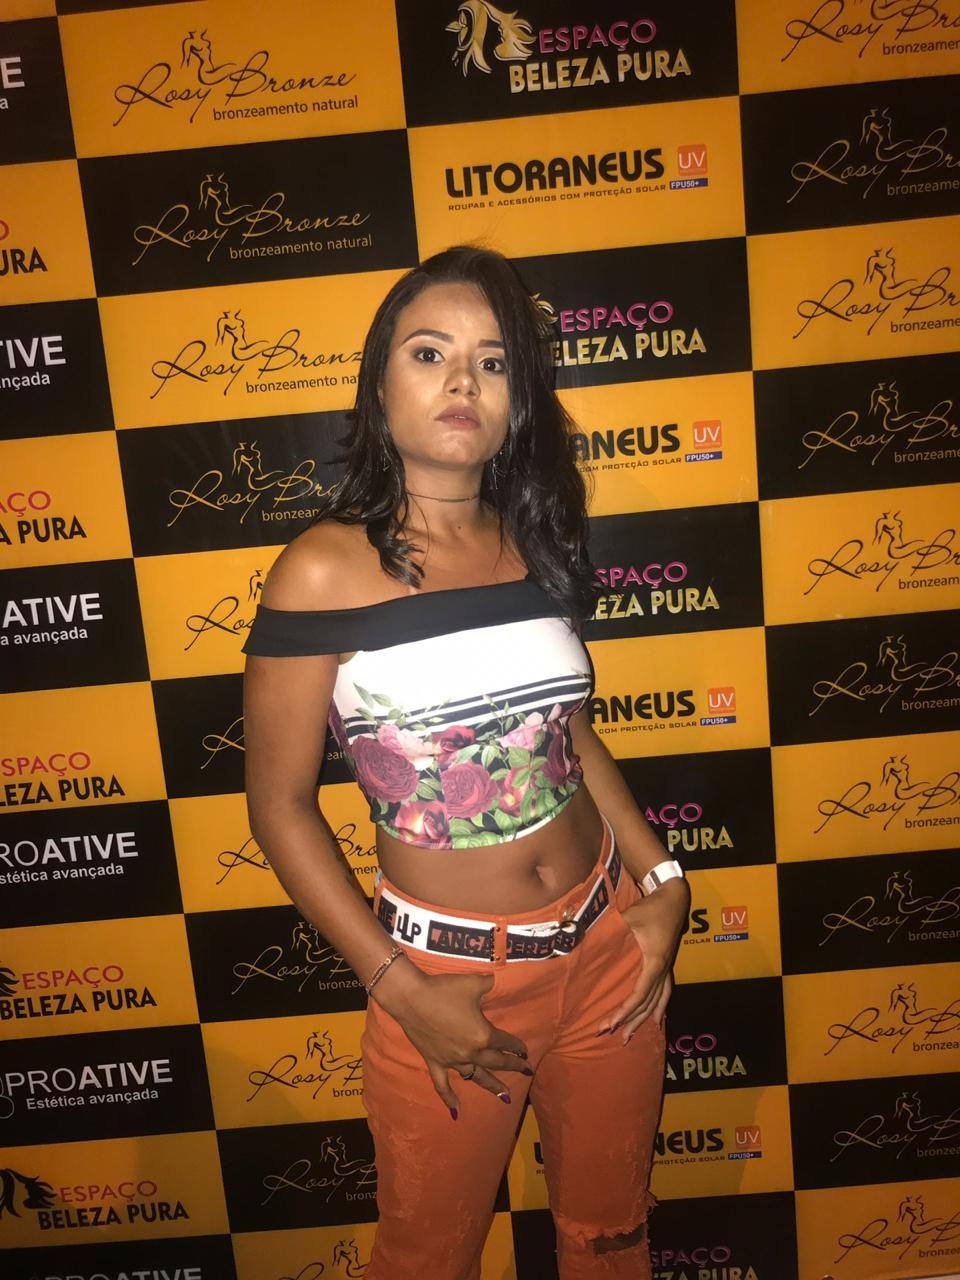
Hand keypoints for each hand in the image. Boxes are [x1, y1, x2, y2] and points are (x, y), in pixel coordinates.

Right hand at [378, 965, 529, 1111]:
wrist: (411, 997)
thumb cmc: (444, 989)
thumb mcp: (475, 983)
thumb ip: (491, 984)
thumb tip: (499, 980)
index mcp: (483, 1035)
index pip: (506, 1043)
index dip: (517, 1046)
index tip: (524, 1051)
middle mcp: (470, 1052)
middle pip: (496, 1062)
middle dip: (512, 1066)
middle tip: (525, 1071)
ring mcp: (452, 1060)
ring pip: (476, 1076)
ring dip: (491, 1085)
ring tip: (505, 1096)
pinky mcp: (435, 1062)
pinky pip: (442, 1085)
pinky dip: (449, 1099)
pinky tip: (456, 1111)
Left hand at [597, 881, 688, 1042]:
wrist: (673, 899)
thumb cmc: (650, 908)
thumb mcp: (629, 917)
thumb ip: (611, 929)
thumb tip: (583, 936)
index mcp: (654, 962)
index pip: (639, 994)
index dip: (625, 1011)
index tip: (610, 1023)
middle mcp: (663, 970)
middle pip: (646, 1004)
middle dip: (628, 1021)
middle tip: (606, 1033)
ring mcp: (667, 969)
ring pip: (657, 1002)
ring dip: (642, 1020)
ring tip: (628, 1037)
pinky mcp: (667, 966)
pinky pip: (665, 994)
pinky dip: (660, 1009)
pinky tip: (657, 1021)